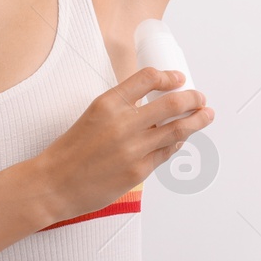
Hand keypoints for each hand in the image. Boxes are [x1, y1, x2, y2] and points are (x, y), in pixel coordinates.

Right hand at [33, 67, 212, 225]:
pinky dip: (176, 144)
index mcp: (107, 103)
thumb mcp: (92, 116)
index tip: (179, 78)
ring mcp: (133, 148)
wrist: (54, 184)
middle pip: (171, 103)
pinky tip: (180, 141)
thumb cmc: (70, 152)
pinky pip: (166, 153)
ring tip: (206, 116)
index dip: (168, 77)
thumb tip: (151, 106)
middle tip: (200, 98)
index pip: (147, 78)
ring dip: (196, 121)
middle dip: (193, 98)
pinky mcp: (138, 170)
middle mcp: (123, 123)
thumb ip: (120, 108)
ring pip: (177, 130)